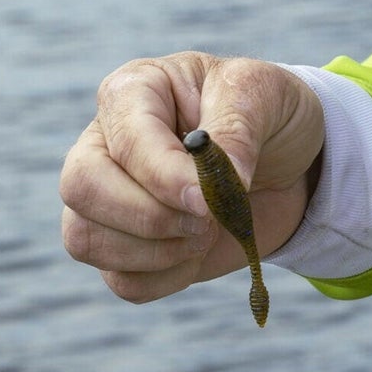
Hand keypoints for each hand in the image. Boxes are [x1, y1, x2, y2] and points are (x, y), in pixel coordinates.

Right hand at [60, 53, 324, 302]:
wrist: (289, 158)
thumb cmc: (265, 111)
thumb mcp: (261, 94)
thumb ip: (237, 130)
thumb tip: (218, 185)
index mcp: (133, 91)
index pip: (124, 140)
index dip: (163, 177)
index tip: (209, 199)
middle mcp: (105, 143)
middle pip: (81, 188)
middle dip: (150, 217)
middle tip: (209, 218)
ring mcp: (107, 198)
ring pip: (86, 240)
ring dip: (160, 251)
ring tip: (210, 230)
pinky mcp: (125, 247)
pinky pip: (122, 280)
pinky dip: (167, 277)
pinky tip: (199, 250)